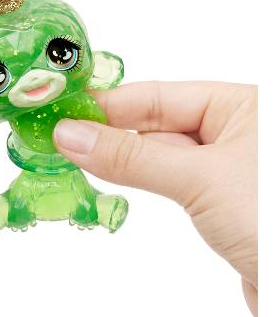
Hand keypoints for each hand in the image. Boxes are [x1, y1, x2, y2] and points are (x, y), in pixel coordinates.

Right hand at [53, 81, 257, 316]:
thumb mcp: (199, 178)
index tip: (65, 112)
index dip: (108, 105)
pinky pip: (167, 180)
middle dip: (107, 131)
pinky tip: (108, 174)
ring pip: (158, 154)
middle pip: (155, 123)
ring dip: (118, 156)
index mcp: (241, 105)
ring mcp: (222, 167)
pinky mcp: (215, 201)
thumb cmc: (272, 219)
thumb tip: (72, 136)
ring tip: (72, 154)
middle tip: (58, 136)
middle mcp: (233, 130)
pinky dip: (137, 178)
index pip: (158, 96)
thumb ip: (132, 156)